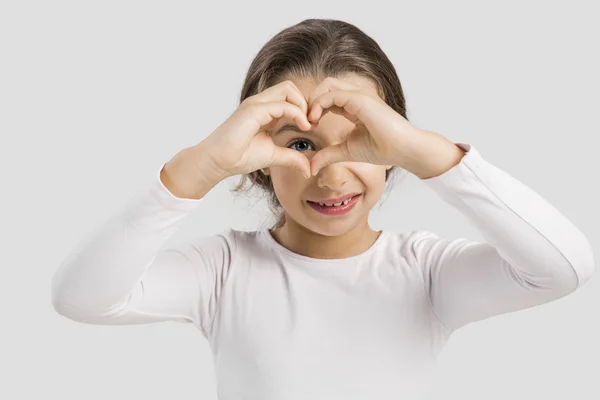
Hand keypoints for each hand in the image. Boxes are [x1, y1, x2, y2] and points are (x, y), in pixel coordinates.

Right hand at [199, 80, 313, 178]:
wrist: (218, 161)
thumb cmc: (240, 157)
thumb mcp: (274, 156)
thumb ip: (292, 158)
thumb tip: (309, 169)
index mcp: (265, 110)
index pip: (289, 96)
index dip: (304, 108)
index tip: (312, 126)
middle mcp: (260, 103)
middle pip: (289, 87)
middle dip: (305, 102)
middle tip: (311, 122)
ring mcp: (255, 104)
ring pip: (287, 89)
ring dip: (302, 105)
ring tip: (307, 124)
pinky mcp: (253, 110)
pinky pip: (282, 105)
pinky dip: (297, 113)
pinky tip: (303, 127)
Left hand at [305, 77, 422, 175]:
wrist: (402, 150)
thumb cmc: (381, 149)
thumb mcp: (346, 151)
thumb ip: (328, 155)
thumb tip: (310, 167)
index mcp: (354, 106)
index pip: (328, 97)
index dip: (315, 109)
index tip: (308, 127)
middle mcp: (357, 96)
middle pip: (326, 86)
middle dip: (311, 100)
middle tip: (306, 121)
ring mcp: (359, 95)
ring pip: (327, 85)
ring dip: (314, 100)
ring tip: (309, 120)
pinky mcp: (360, 99)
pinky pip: (332, 94)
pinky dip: (319, 104)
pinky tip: (315, 119)